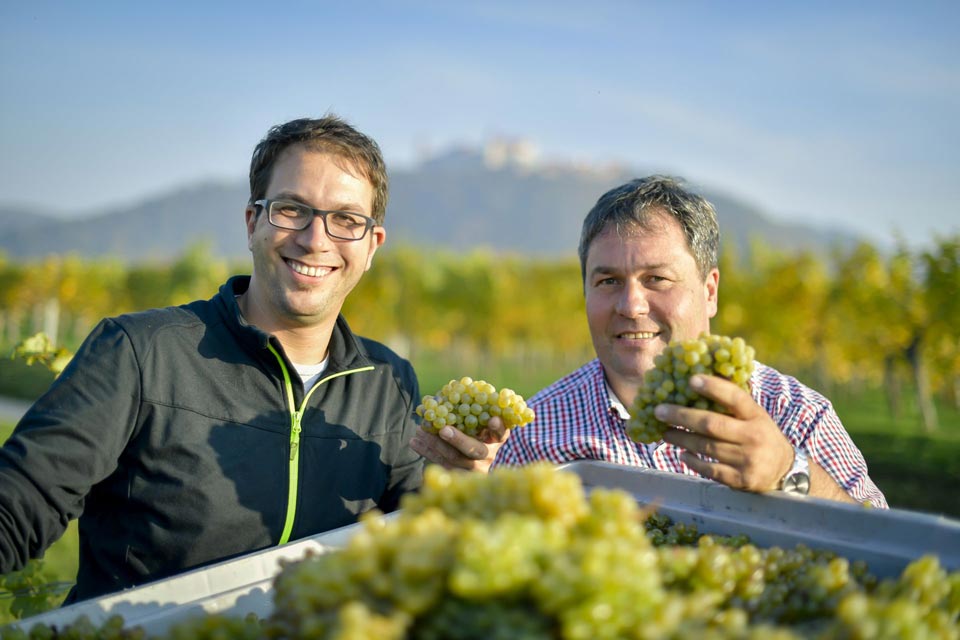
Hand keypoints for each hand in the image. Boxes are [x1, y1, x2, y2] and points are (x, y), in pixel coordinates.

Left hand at [409, 416, 507, 473]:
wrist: (471, 460)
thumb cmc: (474, 429)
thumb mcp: (477, 421)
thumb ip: (467, 410)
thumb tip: (443, 395)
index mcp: (496, 439)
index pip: (501, 433)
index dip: (498, 427)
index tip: (492, 419)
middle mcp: (487, 455)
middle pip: (475, 450)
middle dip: (458, 439)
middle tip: (443, 430)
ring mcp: (473, 469)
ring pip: (453, 458)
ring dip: (435, 443)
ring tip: (420, 430)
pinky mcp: (457, 476)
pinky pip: (440, 464)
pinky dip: (426, 451)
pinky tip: (414, 442)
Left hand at [656, 374, 793, 492]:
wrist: (783, 472)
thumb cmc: (760, 436)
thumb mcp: (755, 416)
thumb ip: (734, 402)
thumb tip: (700, 378)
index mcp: (757, 416)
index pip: (736, 397)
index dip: (713, 387)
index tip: (691, 379)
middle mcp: (754, 436)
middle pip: (712, 424)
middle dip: (681, 416)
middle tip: (659, 411)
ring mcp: (748, 460)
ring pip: (706, 447)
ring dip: (681, 438)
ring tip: (665, 432)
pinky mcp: (740, 480)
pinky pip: (709, 469)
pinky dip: (692, 461)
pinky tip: (681, 453)